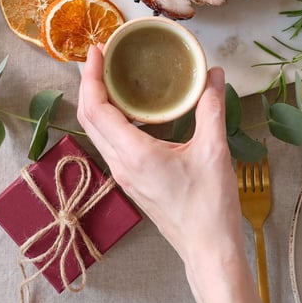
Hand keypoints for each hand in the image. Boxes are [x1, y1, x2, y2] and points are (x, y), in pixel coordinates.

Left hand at [77, 45, 241, 264]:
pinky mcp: (131, 181)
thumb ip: (211, 108)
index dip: (90, 77)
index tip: (96, 51)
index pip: (96, 108)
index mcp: (134, 154)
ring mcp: (123, 175)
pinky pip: (110, 142)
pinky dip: (109, 118)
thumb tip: (212, 74)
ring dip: (96, 101)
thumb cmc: (210, 207)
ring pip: (96, 131)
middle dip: (88, 83)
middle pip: (88, 117)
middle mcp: (120, 164)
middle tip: (99, 56)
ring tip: (108, 75)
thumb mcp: (214, 151)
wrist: (209, 251)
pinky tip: (128, 108)